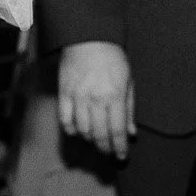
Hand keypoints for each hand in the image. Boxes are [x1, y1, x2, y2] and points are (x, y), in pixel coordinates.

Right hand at [57, 40, 133, 160]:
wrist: (88, 39)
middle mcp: (95, 100)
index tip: (121, 156)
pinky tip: (77, 132)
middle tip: (108, 152)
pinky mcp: (64, 94)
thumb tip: (131, 133)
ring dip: (90, 140)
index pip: (116, 131)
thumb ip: (129, 109)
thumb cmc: (112, 59)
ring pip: (82, 130)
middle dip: (105, 148)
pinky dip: (71, 130)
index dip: (119, 148)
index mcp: (114, 96)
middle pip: (99, 134)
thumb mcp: (128, 81)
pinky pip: (65, 120)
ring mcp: (78, 97)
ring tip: (95, 141)